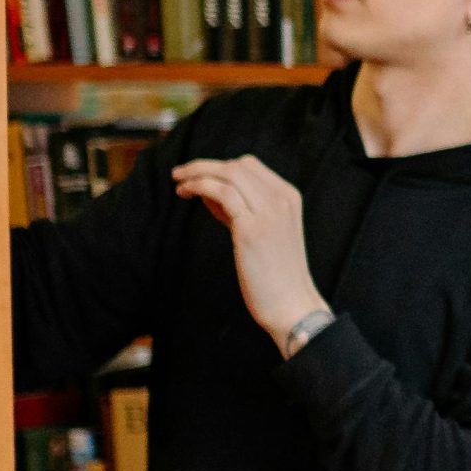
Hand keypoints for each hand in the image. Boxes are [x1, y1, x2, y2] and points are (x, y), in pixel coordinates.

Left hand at [172, 156, 325, 346]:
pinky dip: (199, 186)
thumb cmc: (274, 274)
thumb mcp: (262, 232)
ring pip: (229, 173)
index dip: (220, 167)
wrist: (292, 305)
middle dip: (205, 166)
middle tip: (180, 176)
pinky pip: (221, 192)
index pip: (250, 166)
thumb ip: (239, 210)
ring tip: (178, 184)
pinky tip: (186, 193)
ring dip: (198, 173)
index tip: (199, 177)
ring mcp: (269, 212)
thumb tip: (207, 191)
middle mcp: (282, 199)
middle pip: (238, 165)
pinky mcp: (252, 229)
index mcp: (289, 197)